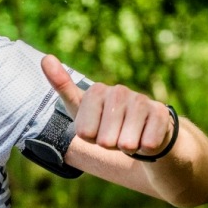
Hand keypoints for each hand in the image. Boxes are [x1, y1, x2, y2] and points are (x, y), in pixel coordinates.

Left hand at [41, 54, 173, 158]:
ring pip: (127, 143)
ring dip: (127, 148)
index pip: (85, 132)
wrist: (142, 133)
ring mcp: (142, 100)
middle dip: (110, 146)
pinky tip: (146, 139)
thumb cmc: (105, 124)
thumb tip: (46, 58)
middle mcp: (119, 92)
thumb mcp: (80, 110)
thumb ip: (62, 87)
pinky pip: (148, 143)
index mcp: (96, 91)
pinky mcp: (161, 113)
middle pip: (105, 140)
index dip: (91, 139)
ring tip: (129, 138)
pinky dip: (145, 149)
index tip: (95, 131)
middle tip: (114, 136)